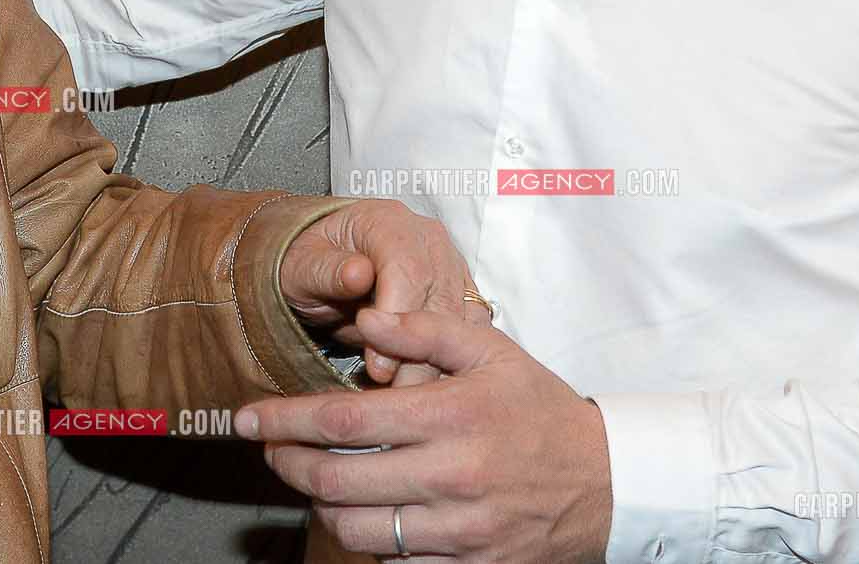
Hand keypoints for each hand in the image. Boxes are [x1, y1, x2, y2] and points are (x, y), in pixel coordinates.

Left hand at [236, 308, 612, 562]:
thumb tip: (366, 317)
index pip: (343, 421)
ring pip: (358, 530)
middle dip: (287, 464)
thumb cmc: (541, 411)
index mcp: (451, 416)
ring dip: (320, 506)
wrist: (610, 482)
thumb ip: (425, 329)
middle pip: (336, 481)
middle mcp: (451, 476)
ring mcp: (460, 531)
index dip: (284, 419)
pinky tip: (361, 514)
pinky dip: (367, 541)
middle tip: (271, 449)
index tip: (248, 417)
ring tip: (314, 480)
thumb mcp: (491, 351)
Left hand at [278, 199, 489, 383]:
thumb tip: (358, 274)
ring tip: (411, 403)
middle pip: (439, 298)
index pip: (407, 269)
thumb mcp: (300, 267)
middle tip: (396, 399)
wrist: (321, 266)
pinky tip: (432, 392)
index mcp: (389, 223)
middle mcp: (428, 240)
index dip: (396, 320)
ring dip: (438, 365)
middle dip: (420, 354)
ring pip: (458, 320)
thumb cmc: (307, 264)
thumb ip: (325, 270)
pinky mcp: (458, 295)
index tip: (378, 368)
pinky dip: (452, 363)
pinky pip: (467, 332)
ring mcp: (448, 266)